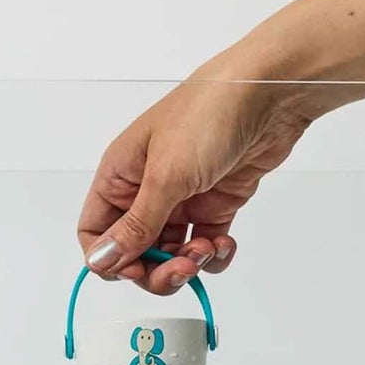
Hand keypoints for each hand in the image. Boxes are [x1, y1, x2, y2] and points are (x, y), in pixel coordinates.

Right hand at [77, 71, 316, 293]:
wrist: (268, 95)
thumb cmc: (207, 115)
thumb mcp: (165, 176)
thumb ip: (135, 226)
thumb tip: (101, 260)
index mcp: (120, 176)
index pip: (95, 231)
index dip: (110, 258)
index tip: (135, 270)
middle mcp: (145, 189)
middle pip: (134, 251)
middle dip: (155, 269)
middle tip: (181, 269)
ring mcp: (181, 198)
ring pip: (170, 252)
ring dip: (188, 261)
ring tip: (207, 248)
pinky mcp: (215, 203)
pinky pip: (204, 245)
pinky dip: (214, 254)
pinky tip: (224, 242)